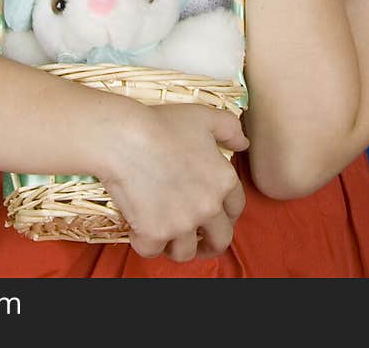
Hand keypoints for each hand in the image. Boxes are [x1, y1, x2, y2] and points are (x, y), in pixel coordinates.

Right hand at [98, 102, 248, 261]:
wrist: (124, 137)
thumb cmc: (162, 123)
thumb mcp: (203, 116)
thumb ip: (230, 128)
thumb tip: (243, 143)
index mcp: (223, 181)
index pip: (236, 208)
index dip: (226, 213)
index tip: (215, 214)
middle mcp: (208, 207)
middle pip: (220, 240)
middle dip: (210, 242)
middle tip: (197, 239)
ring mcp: (182, 224)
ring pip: (186, 252)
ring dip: (177, 246)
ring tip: (166, 235)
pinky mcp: (155, 234)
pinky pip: (153, 251)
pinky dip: (146, 243)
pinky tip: (139, 230)